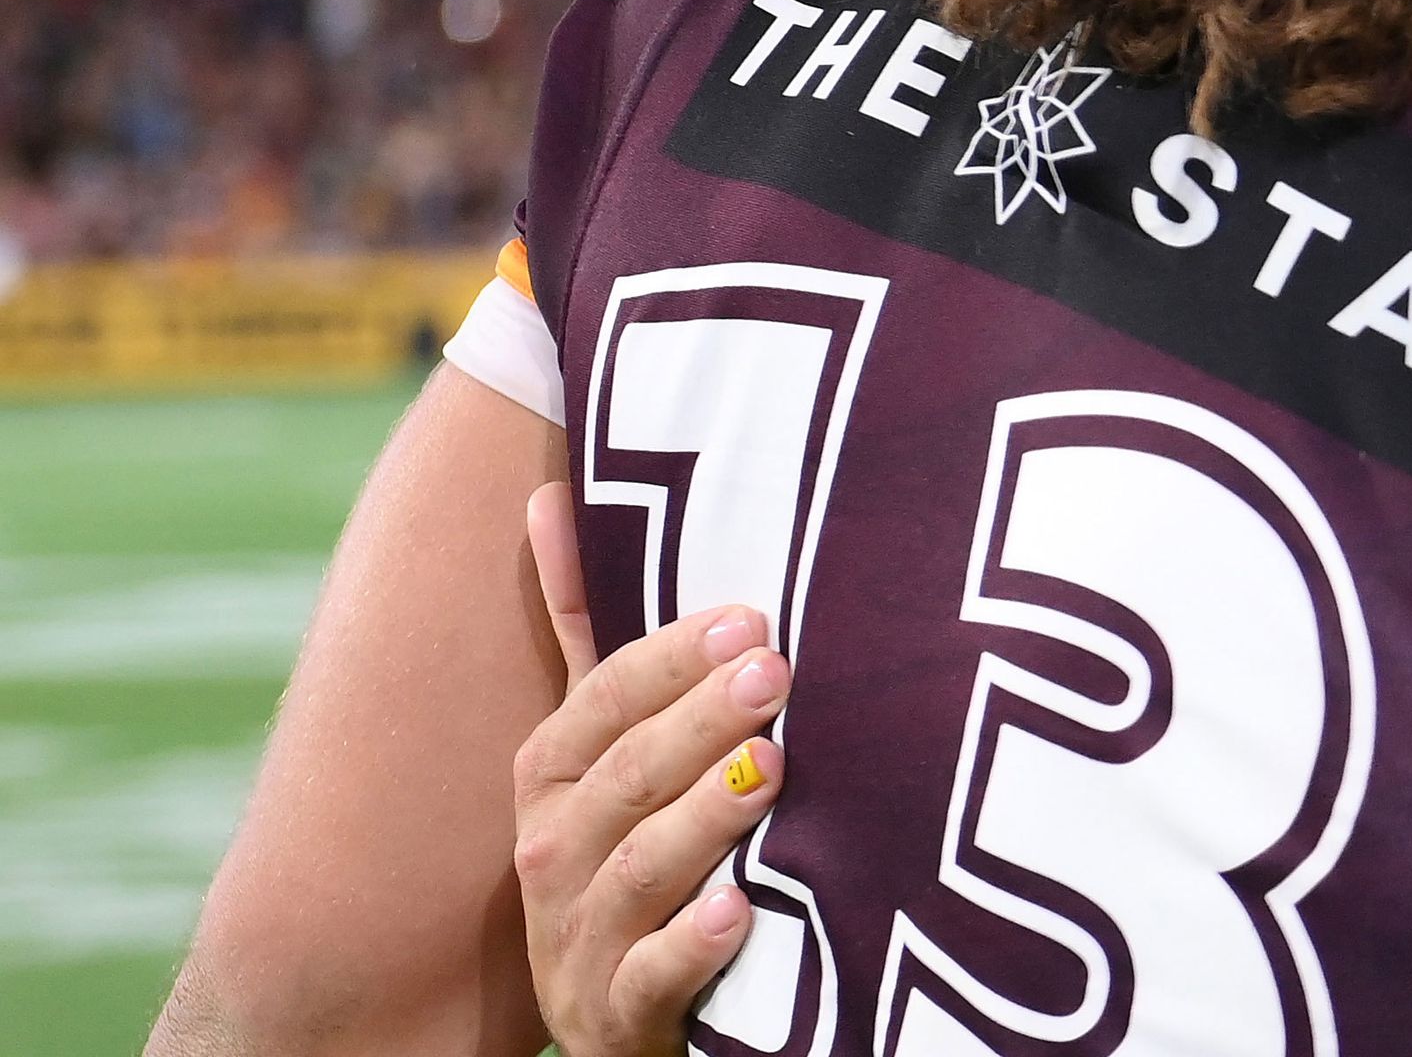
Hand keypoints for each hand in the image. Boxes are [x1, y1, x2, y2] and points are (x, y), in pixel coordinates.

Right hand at [508, 483, 789, 1056]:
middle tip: (775, 672)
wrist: (616, 1008)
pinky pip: (653, 979)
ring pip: (640, 870)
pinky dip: (695, 944)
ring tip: (772, 768)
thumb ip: (585, 633)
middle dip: (696, 724)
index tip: (747, 618)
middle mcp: (552, 855)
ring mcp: (580, 939)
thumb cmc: (626, 846)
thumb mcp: (597, 745)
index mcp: (550, 779)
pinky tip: (741, 909)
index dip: (667, 663)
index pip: (600, 707)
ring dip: (706, 817)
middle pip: (624, 780)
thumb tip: (546, 495)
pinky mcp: (617, 1013)